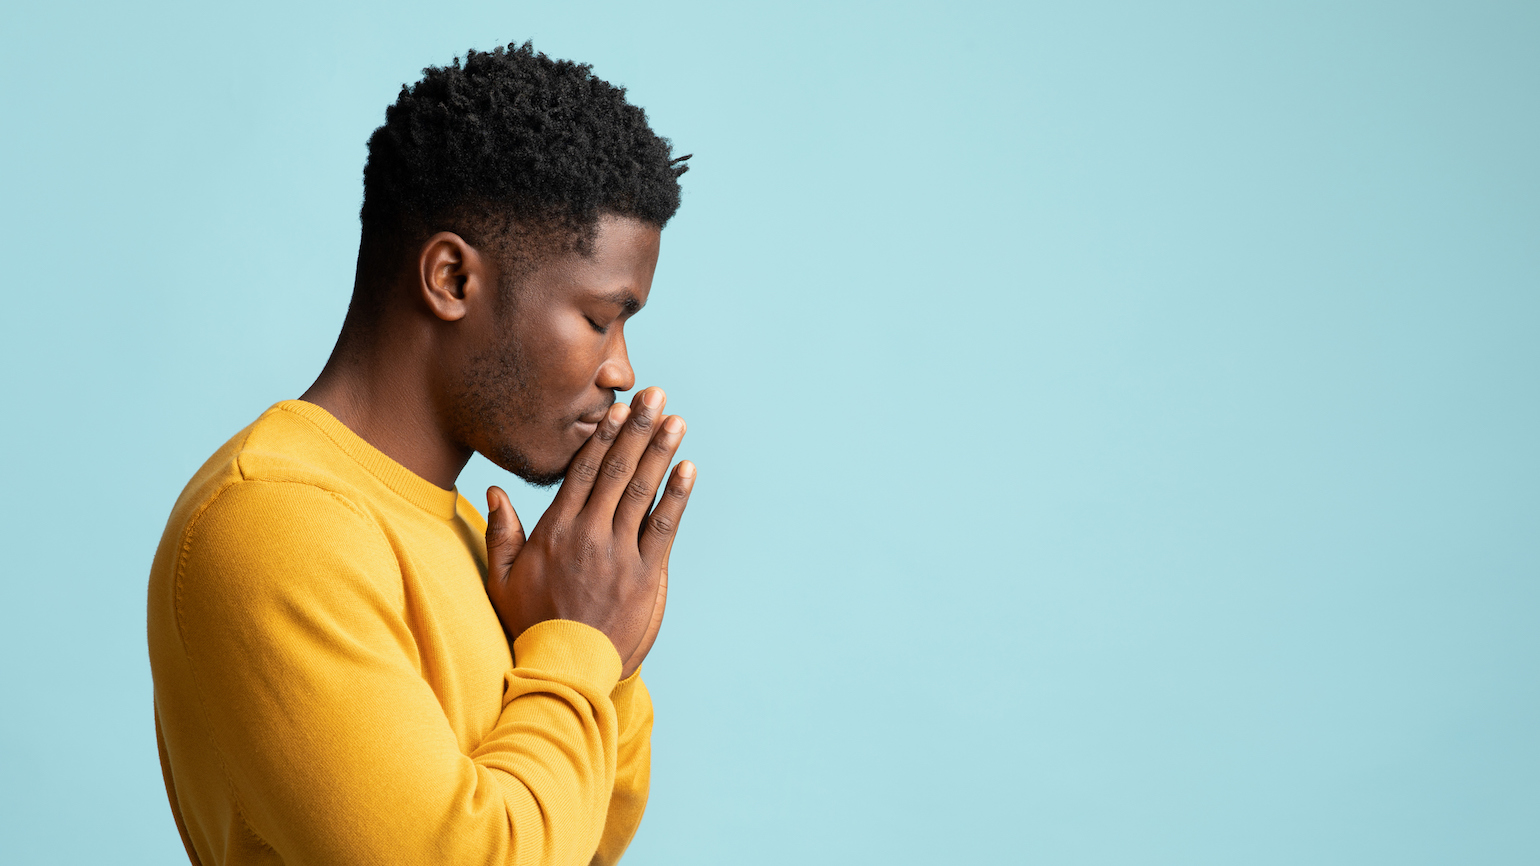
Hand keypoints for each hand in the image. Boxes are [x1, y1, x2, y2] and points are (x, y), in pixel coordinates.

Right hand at [483, 387, 695, 678]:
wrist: (563, 671)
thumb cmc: (531, 625)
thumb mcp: (501, 579)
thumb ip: (500, 532)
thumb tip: (494, 490)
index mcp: (555, 531)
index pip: (582, 471)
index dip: (603, 436)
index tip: (618, 408)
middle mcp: (588, 535)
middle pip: (616, 470)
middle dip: (638, 430)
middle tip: (655, 396)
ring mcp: (619, 554)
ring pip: (642, 491)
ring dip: (661, 452)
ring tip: (676, 421)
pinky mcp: (646, 576)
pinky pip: (664, 527)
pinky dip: (678, 496)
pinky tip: (689, 468)